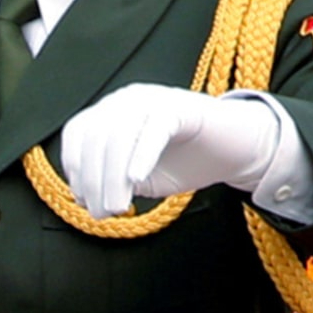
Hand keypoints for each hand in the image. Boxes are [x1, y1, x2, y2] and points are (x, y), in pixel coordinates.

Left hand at [61, 83, 280, 218]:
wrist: (237, 149)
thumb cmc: (186, 161)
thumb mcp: (141, 176)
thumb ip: (114, 181)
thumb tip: (87, 197)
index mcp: (111, 112)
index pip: (78, 133)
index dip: (74, 167)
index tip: (81, 199)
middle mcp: (127, 100)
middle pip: (95, 137)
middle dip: (93, 179)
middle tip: (101, 213)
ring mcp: (153, 100)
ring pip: (120, 135)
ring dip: (113, 176)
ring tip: (118, 207)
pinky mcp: (181, 107)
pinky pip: (155, 129)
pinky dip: (142, 154)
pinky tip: (136, 179)